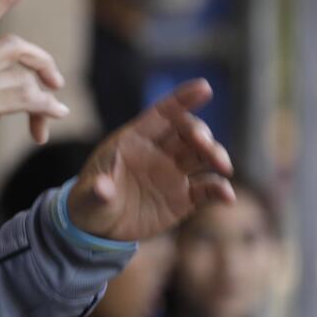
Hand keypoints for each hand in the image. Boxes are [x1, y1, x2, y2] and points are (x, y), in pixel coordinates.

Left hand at [66, 79, 234, 239]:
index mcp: (134, 140)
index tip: (204, 88)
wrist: (99, 229)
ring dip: (216, 155)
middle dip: (200, 133)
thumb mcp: (88, 197)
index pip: (162, 113)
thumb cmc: (90, 202)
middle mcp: (159, 152)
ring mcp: (173, 173)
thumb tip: (103, 188)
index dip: (182, 99)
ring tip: (223, 166)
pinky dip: (220, 190)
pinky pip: (207, 189)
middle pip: (187, 132)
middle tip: (204, 145)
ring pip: (203, 155)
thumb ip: (97, 191)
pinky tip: (228, 198)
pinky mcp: (184, 197)